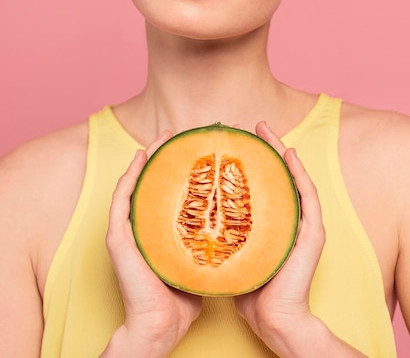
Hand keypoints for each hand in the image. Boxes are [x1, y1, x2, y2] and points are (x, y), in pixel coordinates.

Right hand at [104, 132, 200, 356]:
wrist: (161, 327)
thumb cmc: (182, 301)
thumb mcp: (201, 261)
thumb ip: (210, 242)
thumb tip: (237, 223)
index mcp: (159, 231)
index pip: (170, 192)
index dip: (183, 169)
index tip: (201, 149)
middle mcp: (141, 227)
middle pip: (154, 183)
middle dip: (167, 157)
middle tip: (183, 135)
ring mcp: (128, 231)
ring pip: (136, 184)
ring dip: (148, 158)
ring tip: (163, 138)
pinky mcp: (119, 237)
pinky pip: (122, 198)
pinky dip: (131, 176)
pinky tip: (141, 157)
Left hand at [234, 122, 325, 354]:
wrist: (273, 320)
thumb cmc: (250, 291)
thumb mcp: (231, 252)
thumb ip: (222, 231)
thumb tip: (192, 213)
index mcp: (272, 221)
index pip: (262, 182)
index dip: (251, 159)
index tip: (235, 140)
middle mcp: (290, 218)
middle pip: (278, 174)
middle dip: (266, 148)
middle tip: (252, 126)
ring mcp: (303, 224)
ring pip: (293, 178)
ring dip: (281, 151)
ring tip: (267, 130)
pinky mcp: (312, 233)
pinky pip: (307, 196)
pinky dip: (298, 174)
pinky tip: (288, 155)